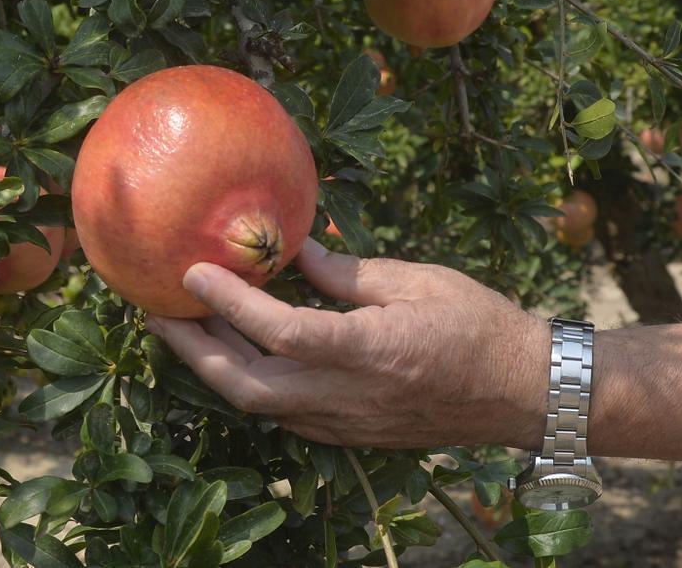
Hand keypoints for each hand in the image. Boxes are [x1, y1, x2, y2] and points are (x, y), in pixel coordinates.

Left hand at [145, 239, 550, 448]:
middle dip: (193, 350)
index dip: (228, 303)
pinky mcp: (349, 432)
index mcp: (368, 351)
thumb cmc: (479, 326)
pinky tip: (240, 353)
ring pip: (258, 405)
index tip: (192, 273)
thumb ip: (345, 272)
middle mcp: (347, 396)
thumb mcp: (415, 280)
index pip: (279, 331)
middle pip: (246, 385)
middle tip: (160, 311)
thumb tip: (293, 249)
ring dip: (216, 367)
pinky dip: (251, 383)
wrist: (522, 392)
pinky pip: (283, 413)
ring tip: (188, 327)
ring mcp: (346, 422)